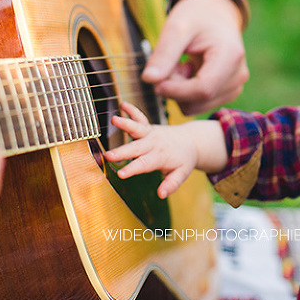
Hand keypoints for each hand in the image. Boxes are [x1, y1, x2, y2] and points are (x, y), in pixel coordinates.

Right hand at [106, 102, 225, 197]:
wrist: (191, 140)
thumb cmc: (184, 160)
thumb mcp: (182, 173)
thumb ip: (171, 184)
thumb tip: (161, 194)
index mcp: (160, 157)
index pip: (144, 164)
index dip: (132, 169)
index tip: (121, 174)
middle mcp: (154, 144)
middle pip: (136, 148)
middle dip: (122, 152)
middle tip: (108, 156)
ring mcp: (150, 133)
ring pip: (137, 128)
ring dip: (126, 124)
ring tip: (114, 119)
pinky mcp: (148, 127)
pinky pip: (140, 117)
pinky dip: (132, 110)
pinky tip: (122, 104)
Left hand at [142, 0, 248, 114]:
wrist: (214, 12)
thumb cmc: (196, 16)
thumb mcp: (176, 28)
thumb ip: (164, 54)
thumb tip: (148, 80)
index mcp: (230, 56)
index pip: (203, 89)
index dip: (175, 90)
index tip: (155, 82)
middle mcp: (238, 75)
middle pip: (199, 100)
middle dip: (176, 88)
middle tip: (169, 64)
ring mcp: (235, 85)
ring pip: (198, 105)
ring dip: (180, 90)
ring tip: (180, 65)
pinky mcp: (228, 92)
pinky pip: (200, 104)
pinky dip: (187, 93)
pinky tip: (187, 72)